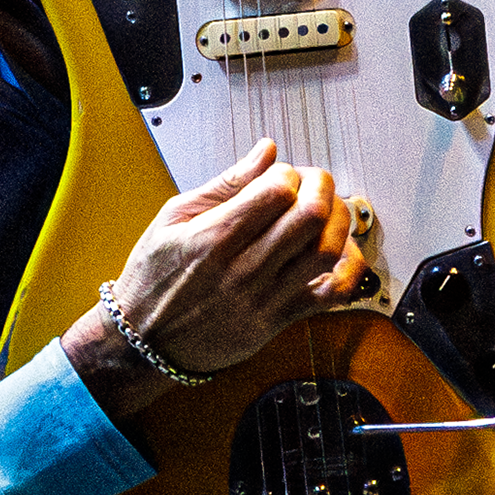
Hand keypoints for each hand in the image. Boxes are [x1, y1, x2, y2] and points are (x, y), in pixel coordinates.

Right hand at [63, 139, 364, 418]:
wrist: (145, 343)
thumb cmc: (153, 278)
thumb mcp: (174, 218)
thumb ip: (226, 183)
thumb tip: (266, 152)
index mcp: (213, 237)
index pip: (277, 191)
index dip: (288, 173)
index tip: (279, 174)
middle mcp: (243, 269)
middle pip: (310, 217)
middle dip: (320, 188)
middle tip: (311, 185)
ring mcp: (264, 298)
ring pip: (327, 252)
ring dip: (337, 221)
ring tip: (326, 212)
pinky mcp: (278, 320)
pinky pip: (332, 296)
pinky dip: (349, 269)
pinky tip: (342, 251)